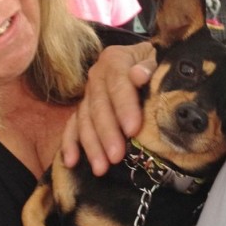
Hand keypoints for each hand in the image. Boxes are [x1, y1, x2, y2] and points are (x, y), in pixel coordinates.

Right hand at [62, 42, 155, 175]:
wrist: (142, 60)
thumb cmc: (153, 63)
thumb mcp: (155, 58)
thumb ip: (149, 65)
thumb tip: (139, 75)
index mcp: (115, 60)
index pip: (119, 84)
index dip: (124, 107)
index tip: (133, 129)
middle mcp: (96, 76)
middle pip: (99, 106)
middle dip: (107, 133)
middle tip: (116, 156)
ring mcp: (87, 94)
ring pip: (85, 120)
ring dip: (91, 145)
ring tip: (100, 168)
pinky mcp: (82, 109)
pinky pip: (72, 126)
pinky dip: (69, 144)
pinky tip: (70, 162)